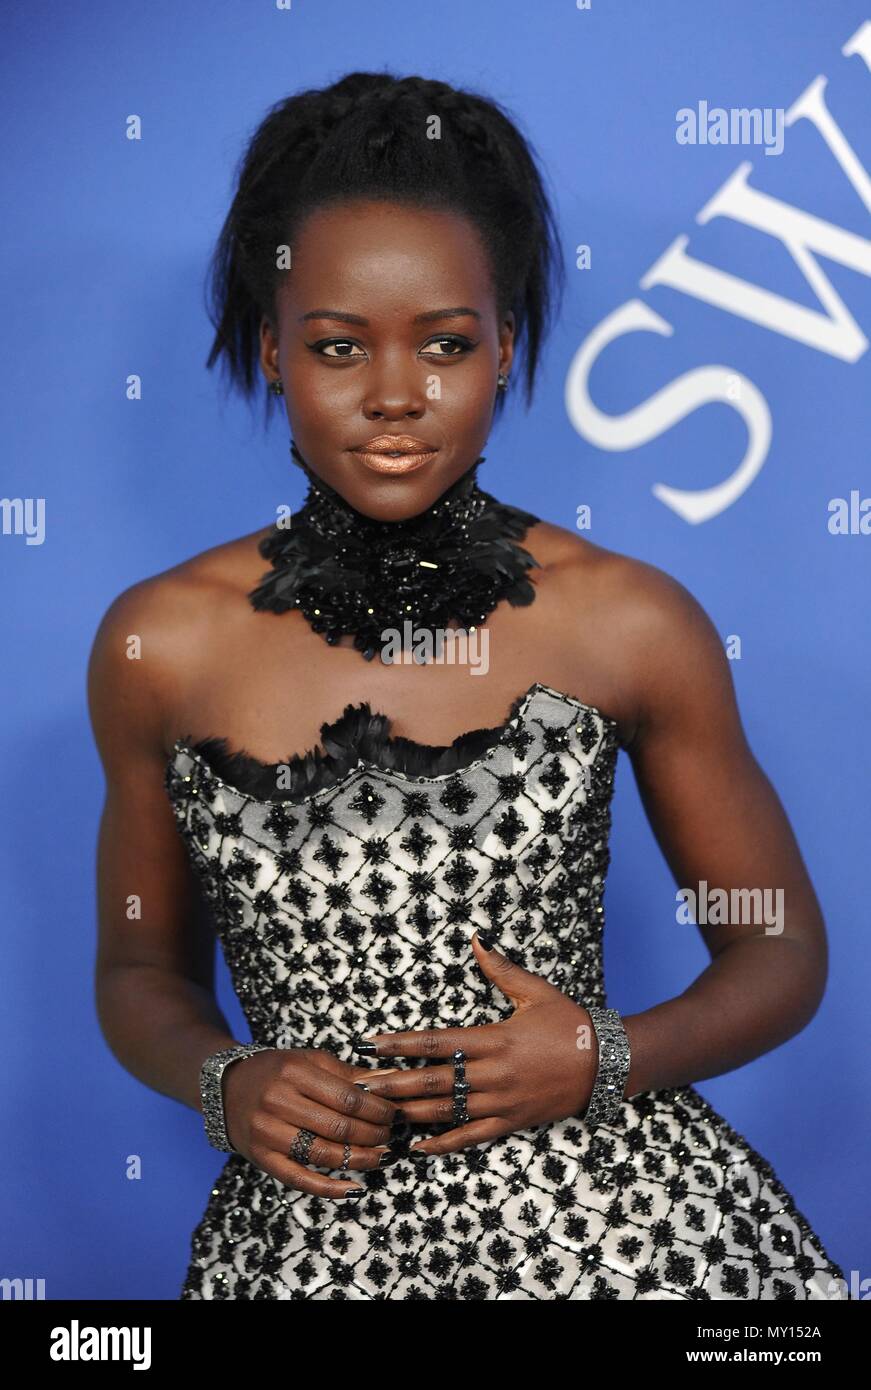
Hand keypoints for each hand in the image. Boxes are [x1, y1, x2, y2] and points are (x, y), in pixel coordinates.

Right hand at [221, 1045, 401, 1195]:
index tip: (395, 1113)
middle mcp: (278, 1101)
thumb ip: (349, 1074)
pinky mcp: (262, 1158)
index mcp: (294, 1072)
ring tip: (381, 1157)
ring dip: (360, 1160)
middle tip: (390, 1135)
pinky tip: (354, 1189)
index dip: (377, 1109)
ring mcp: (267, 1132)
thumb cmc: (277, 1072)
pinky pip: (299, 1179)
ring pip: (323, 1154)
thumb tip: (391, 1080)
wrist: (226, 1088)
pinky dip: (329, 1188)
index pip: (347, 1097)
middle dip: (373, 1134)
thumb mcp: (309, 1061)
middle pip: (338, 1126)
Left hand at [357, 932, 598, 1155]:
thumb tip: (477, 939)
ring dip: (408, 1112)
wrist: (608, 1065)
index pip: (437, 1041)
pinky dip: (443, 1143)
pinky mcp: (511, 1122)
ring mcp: (501, 1102)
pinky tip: (417, 1146)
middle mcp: (494, 1073)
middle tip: (358, 1084)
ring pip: (446, 1111)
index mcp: (495, 1039)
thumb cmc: (570, 1024)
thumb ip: (501, 969)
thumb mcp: (536, 992)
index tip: (370, 1044)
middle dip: (392, 1083)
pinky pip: (471, 1137)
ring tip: (376, 1113)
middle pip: (433, 1080)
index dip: (400, 1044)